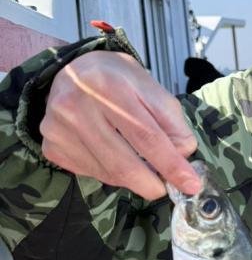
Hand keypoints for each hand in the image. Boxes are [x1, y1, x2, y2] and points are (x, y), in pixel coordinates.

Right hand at [41, 52, 201, 199]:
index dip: (171, 164)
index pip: (146, 136)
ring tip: (142, 166)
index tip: (190, 184)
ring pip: (107, 173)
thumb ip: (171, 120)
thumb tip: (183, 154)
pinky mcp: (52, 147)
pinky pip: (91, 173)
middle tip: (167, 189)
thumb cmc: (115, 78)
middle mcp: (77, 108)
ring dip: (133, 179)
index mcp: (109, 86)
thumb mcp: (149, 87)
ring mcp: (59, 130)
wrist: (70, 71)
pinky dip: (111, 174)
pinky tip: (115, 156)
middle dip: (151, 184)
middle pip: (123, 163)